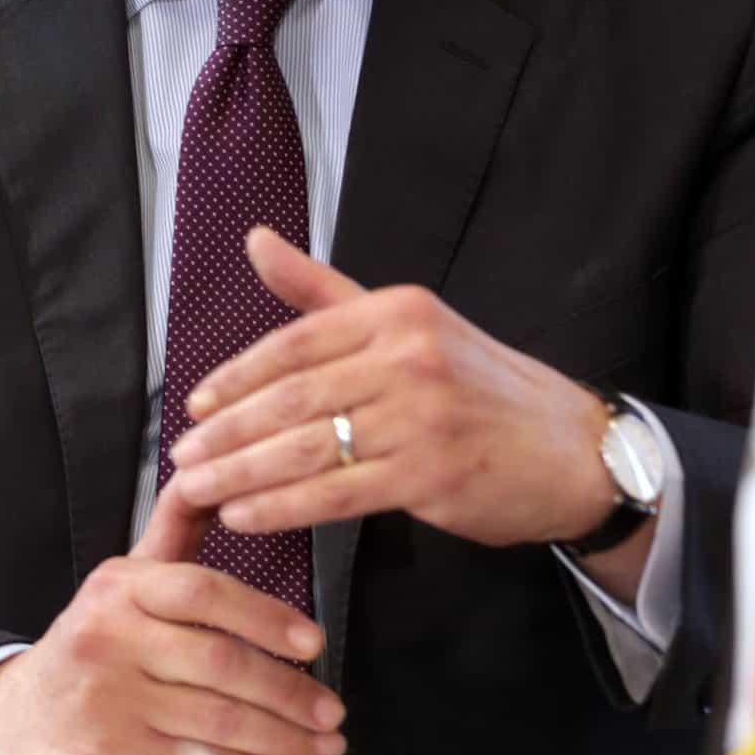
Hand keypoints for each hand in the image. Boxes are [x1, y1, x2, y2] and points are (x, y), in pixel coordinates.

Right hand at [0, 474, 345, 754]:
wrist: (17, 720)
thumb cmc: (91, 642)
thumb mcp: (124, 579)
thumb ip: (174, 529)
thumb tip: (211, 471)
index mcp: (120, 586)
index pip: (203, 591)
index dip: (265, 615)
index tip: (314, 641)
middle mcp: (110, 638)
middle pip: (218, 663)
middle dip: (288, 693)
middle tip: (332, 711)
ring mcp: (107, 701)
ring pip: (216, 723)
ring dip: (283, 742)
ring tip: (325, 748)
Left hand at [170, 227, 618, 554]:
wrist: (572, 449)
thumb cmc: (480, 387)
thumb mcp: (408, 323)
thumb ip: (323, 292)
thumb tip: (255, 239)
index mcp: (396, 311)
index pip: (296, 341)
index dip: (238, 375)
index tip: (196, 404)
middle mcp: (409, 355)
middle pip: (293, 396)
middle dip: (228, 431)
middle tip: (182, 456)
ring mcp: (423, 415)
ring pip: (308, 447)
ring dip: (242, 473)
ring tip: (198, 490)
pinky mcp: (432, 475)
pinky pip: (338, 493)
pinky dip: (284, 507)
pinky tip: (247, 516)